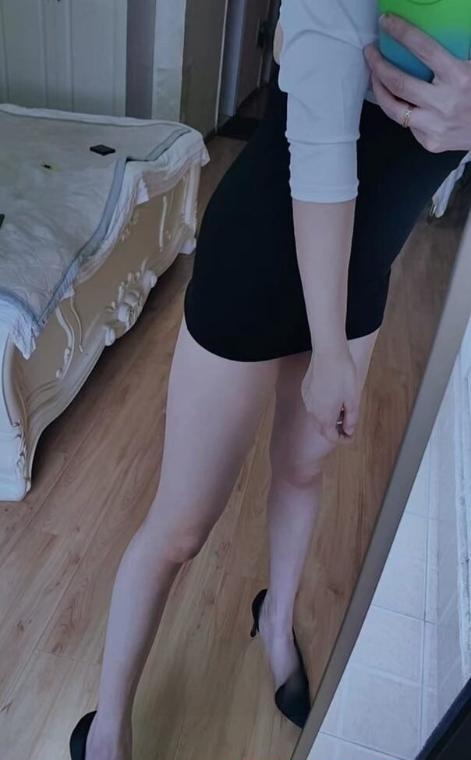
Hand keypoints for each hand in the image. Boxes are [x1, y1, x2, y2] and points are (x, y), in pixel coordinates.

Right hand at [301, 344, 359, 444]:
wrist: (329, 354)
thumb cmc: (343, 375)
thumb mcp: (353, 399)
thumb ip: (351, 418)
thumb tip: (349, 429)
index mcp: (325, 416)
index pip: (331, 437)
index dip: (343, 440)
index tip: (351, 436)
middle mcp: (312, 411)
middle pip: (322, 428)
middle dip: (335, 431)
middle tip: (347, 426)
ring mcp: (307, 400)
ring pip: (317, 416)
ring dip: (329, 418)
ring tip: (342, 411)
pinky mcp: (305, 390)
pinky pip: (313, 405)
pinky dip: (323, 407)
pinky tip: (332, 398)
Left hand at [364, 14, 470, 152]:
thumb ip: (450, 57)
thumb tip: (423, 39)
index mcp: (459, 77)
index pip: (424, 49)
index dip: (402, 33)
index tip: (386, 23)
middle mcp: (444, 103)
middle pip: (399, 83)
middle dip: (378, 65)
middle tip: (370, 53)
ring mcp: (435, 126)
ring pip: (394, 110)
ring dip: (379, 91)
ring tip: (374, 77)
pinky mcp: (430, 142)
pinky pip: (407, 125)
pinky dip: (400, 111)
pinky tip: (396, 101)